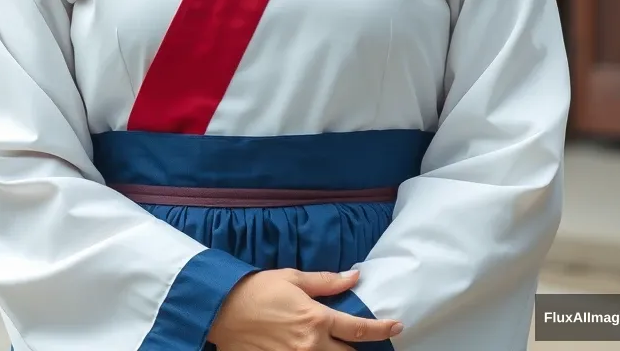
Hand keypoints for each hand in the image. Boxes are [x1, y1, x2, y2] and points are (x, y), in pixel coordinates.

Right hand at [208, 268, 403, 349]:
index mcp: (316, 319)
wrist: (222, 310)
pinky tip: (313, 348)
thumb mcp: (292, 278)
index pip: (359, 329)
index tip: (397, 326)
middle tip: (360, 338)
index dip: (382, 328)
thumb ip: (326, 281)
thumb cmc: (257, 289)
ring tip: (337, 343)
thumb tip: (354, 275)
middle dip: (357, 348)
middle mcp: (311, 345)